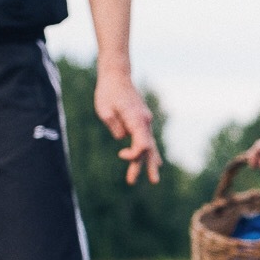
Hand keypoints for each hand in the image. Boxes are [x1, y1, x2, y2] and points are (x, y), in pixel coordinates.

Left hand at [94, 67, 160, 184]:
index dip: (133, 155)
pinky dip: (150, 152)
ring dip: (150, 163)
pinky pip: (148, 140)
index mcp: (137, 120)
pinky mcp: (141, 122)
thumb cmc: (108, 92)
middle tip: (152, 182)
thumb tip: (122, 138)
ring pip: (150, 146)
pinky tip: (156, 163)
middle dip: (146, 166)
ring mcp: (145, 122)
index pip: (142, 145)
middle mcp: (145, 122)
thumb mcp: (104, 110)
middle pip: (148, 149)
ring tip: (154, 179)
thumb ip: (114, 126)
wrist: (116, 76)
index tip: (120, 155)